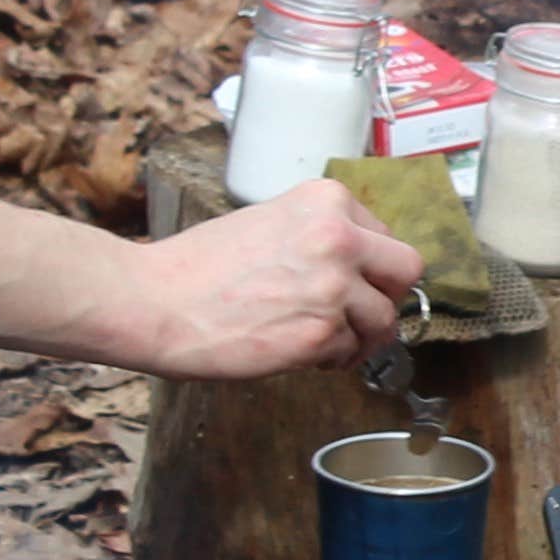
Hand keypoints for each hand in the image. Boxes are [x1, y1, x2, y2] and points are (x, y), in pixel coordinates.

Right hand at [116, 177, 420, 378]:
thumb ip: (320, 235)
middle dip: (384, 296)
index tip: (350, 281)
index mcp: (326, 201)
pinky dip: (330, 359)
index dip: (371, 266)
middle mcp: (338, 237)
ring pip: (383, 320)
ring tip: (315, 336)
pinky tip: (295, 350)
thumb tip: (365, 265)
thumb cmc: (199, 267)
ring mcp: (333, 287)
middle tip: (355, 312)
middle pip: (406, 271)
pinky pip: (351, 352)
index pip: (387, 235)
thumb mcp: (269, 222)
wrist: (153, 300)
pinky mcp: (320, 334)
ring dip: (356, 335)